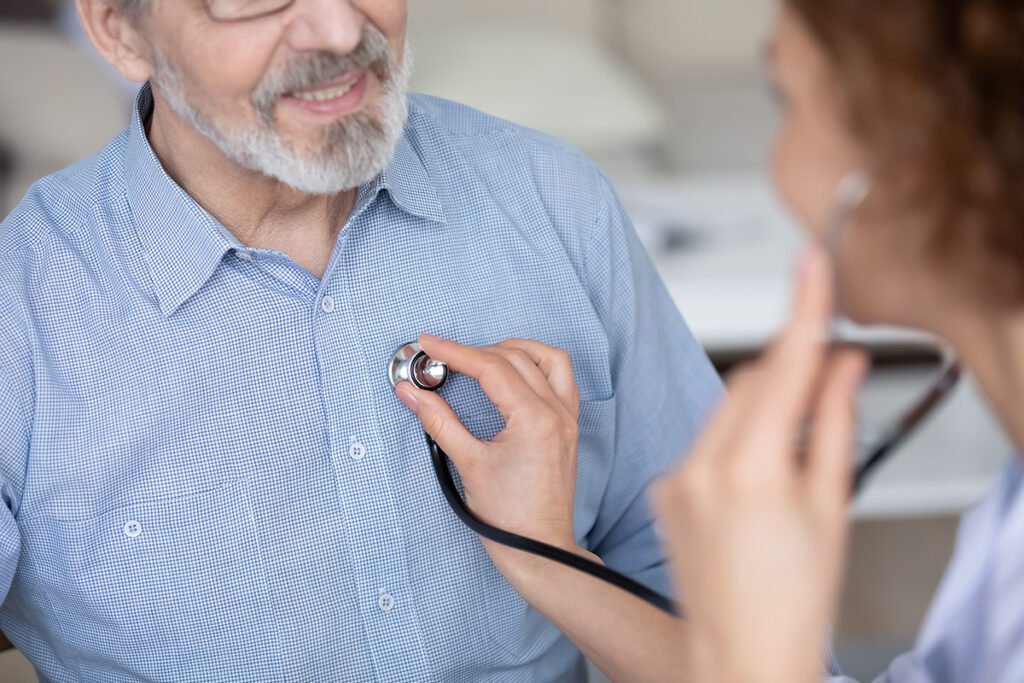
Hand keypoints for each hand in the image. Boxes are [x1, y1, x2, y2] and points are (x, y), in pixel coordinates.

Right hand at [394, 335, 594, 578]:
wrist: (539, 550)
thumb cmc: (508, 517)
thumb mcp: (468, 464)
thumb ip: (438, 421)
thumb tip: (412, 392)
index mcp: (534, 420)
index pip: (491, 368)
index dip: (455, 352)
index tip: (429, 344)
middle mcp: (557, 413)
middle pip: (515, 358)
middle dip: (476, 351)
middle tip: (443, 358)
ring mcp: (568, 420)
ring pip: (550, 360)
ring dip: (516, 350)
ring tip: (482, 357)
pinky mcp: (568, 429)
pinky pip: (562, 380)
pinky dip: (537, 367)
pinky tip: (514, 375)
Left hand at [653, 247, 868, 682]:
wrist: (741, 652)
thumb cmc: (793, 599)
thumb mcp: (831, 505)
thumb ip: (833, 423)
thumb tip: (841, 365)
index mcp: (754, 469)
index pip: (784, 367)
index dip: (801, 309)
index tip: (809, 264)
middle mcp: (703, 467)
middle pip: (750, 382)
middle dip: (786, 375)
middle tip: (824, 387)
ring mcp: (677, 479)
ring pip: (723, 409)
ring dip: (758, 410)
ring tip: (787, 458)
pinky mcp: (664, 491)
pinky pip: (701, 440)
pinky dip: (730, 440)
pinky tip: (750, 480)